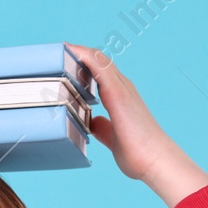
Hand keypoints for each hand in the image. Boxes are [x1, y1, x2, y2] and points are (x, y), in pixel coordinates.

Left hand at [65, 43, 207, 207]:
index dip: (82, 64)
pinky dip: (84, 56)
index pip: (99, 72)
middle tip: (54, 52)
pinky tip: (70, 50)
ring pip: (98, 59)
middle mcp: (122, 87)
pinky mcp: (118, 94)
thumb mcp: (113, 136)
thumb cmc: (137, 151)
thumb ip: (103, 127)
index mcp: (120, 96)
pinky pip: (100, 66)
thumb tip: (92, 122)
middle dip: (76, 55)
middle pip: (97, 61)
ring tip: (58, 47)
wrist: (154, 160)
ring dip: (77, 51)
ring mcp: (122, 88)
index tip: (62, 61)